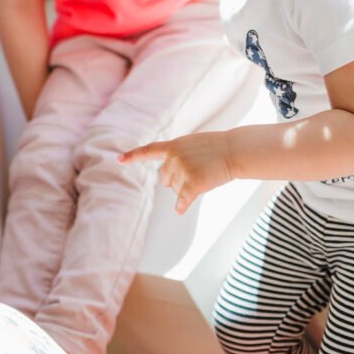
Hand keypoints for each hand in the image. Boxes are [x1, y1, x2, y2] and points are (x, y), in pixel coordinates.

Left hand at [119, 131, 233, 214]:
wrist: (234, 150)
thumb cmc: (217, 148)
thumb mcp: (193, 144)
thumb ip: (178, 154)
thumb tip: (170, 178)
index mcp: (173, 146)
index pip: (149, 151)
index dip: (133, 156)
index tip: (118, 160)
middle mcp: (174, 158)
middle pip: (164, 179)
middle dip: (176, 180)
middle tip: (195, 172)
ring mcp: (183, 170)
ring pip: (175, 189)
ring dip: (186, 188)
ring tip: (203, 176)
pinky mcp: (193, 183)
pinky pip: (183, 199)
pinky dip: (182, 206)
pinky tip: (180, 210)